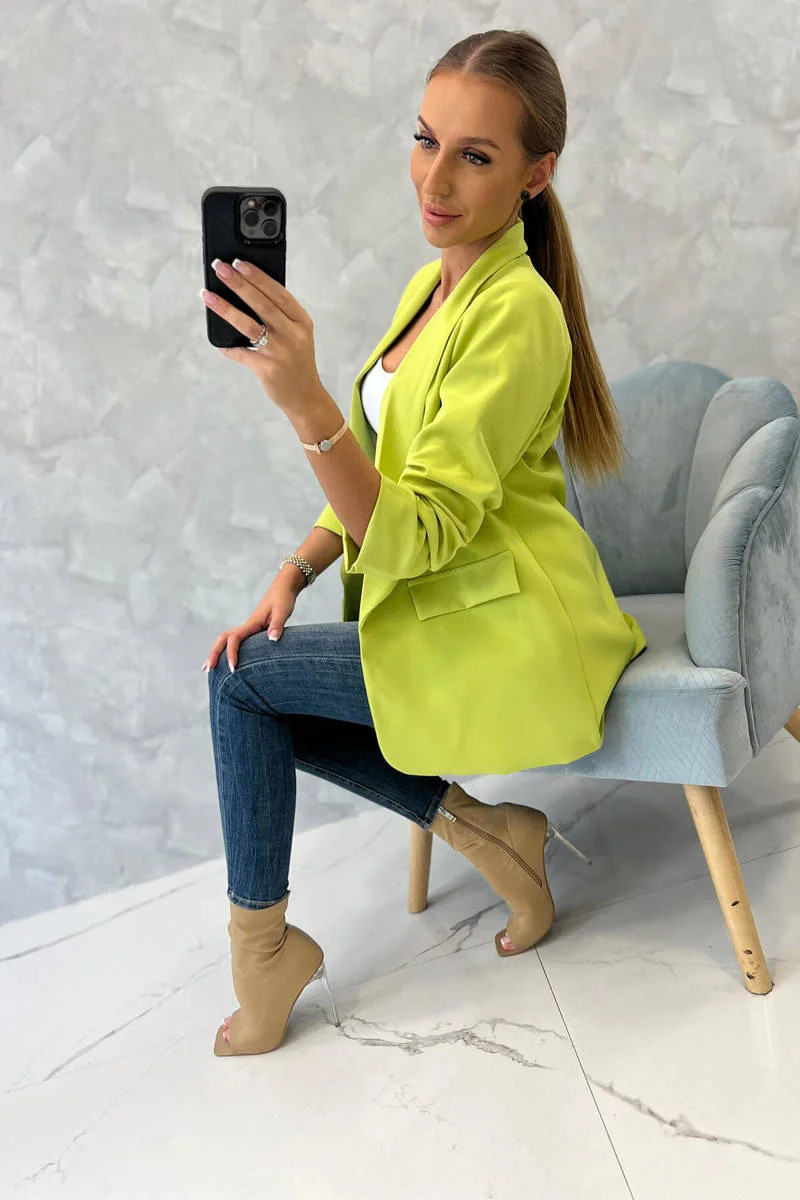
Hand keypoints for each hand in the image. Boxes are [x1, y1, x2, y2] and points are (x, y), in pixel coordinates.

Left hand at [200, 258, 323, 415]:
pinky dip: (228, 346)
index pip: (279, 293)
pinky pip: (241, 353)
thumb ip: (279, 316)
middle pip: (262, 305)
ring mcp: (280, 353)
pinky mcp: (267, 369)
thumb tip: (247, 291)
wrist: (305, 396)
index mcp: (302, 321)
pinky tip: (218, 341)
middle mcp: (293, 335)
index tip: (240, 263)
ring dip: (226, 308)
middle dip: (238, 284)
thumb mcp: (297, 334)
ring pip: (248, 325)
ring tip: (208, 295)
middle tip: (220, 268)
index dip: (258, 277)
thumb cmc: (297, 361)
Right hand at [202, 574, 302, 671]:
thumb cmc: (283, 599)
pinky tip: (227, 660)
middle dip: (214, 653)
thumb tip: (272, 639)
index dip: (231, 653)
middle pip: (222, 638)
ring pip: (226, 640)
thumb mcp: (283, 611)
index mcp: (251, 623)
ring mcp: (248, 628)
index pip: (234, 638)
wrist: (283, 588)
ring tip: (208, 668)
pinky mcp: (252, 630)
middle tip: (208, 669)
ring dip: (216, 652)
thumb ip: (277, 625)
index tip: (233, 668)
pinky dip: (227, 650)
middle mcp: (246, 626)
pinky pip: (235, 641)